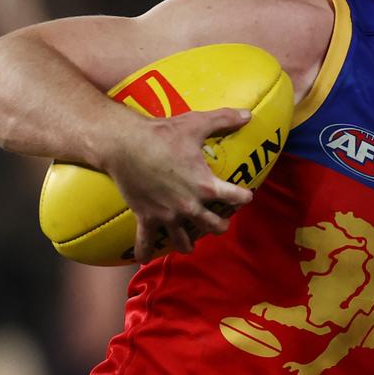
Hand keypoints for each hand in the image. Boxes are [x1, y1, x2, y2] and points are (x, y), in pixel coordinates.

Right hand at [101, 107, 255, 262]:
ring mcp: (168, 215)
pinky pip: (146, 241)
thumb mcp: (196, 123)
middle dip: (220, 225)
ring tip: (192, 244)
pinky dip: (145, 251)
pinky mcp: (146, 217)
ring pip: (183, 240)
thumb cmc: (162, 134)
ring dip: (189, 243)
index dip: (243, 196)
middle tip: (221, 222)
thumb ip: (224, 119)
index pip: (235, 197)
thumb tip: (248, 114)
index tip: (245, 195)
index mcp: (206, 186)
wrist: (125, 145)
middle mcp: (189, 205)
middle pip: (213, 225)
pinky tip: (145, 259)